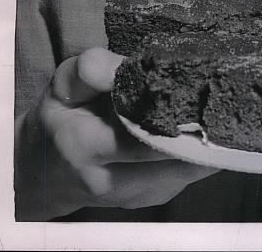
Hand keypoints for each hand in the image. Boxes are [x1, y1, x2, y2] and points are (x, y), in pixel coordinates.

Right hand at [15, 47, 216, 219]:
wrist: (44, 173)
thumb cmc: (60, 119)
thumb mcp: (65, 86)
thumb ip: (90, 69)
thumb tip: (124, 62)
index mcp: (85, 147)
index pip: (141, 135)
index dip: (174, 112)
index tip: (200, 85)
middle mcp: (110, 180)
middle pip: (172, 154)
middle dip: (198, 124)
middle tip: (216, 94)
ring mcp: (134, 196)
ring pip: (187, 167)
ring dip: (203, 139)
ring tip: (212, 107)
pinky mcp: (152, 200)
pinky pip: (187, 174)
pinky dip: (199, 151)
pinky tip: (201, 127)